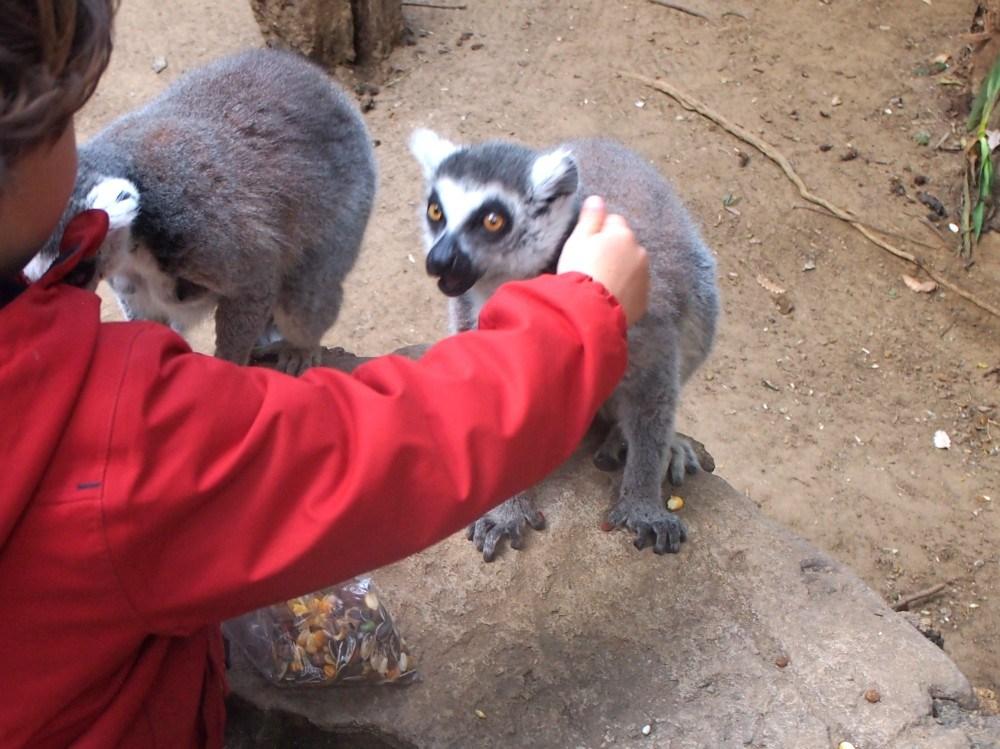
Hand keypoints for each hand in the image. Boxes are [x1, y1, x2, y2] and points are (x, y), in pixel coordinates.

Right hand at [558, 195, 648, 325]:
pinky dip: (625, 289)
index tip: (587, 245)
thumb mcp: (578, 240)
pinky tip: (609, 296)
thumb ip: (590, 218)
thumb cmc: (580, 270)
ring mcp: (644, 276)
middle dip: (614, 249)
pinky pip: (634, 287)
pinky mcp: (644, 298)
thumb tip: (597, 199)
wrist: (591, 310)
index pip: (613, 221)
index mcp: (622, 233)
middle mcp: (639, 251)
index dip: (599, 231)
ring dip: (622, 269)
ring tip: (601, 282)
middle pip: (625, 244)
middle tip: (593, 265)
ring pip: (632, 265)